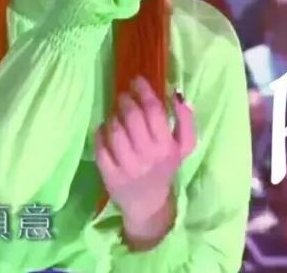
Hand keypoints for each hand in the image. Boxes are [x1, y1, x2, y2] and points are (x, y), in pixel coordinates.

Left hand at [95, 76, 195, 246]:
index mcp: (166, 147)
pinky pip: (101, 147)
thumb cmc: (165, 169)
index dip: (144, 91)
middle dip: (125, 101)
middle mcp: (147, 157)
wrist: (150, 205)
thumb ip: (185, 120)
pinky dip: (100, 133)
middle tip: (123, 96)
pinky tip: (105, 129)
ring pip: (115, 130)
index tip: (137, 80)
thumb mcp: (183, 147)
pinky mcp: (109, 175)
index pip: (154, 110)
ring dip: (113, 116)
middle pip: (132, 117)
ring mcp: (126, 167)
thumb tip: (177, 95)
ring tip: (116, 114)